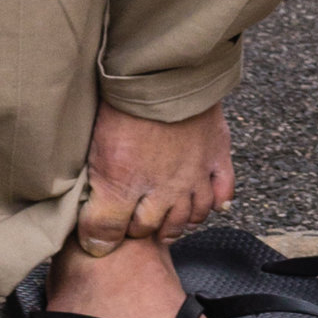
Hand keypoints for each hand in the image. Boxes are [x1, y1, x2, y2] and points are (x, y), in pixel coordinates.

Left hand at [74, 97, 234, 254]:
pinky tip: (209, 203)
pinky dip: (217, 202)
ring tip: (168, 218)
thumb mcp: (96, 158)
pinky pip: (223, 191)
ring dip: (178, 223)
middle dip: (143, 228)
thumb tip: (94, 245)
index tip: (101, 226)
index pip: (115, 234)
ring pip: (191, 217)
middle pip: (155, 228)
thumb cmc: (122, 109)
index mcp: (128, 191)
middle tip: (135, 220)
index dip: (106, 233)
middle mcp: (165, 192)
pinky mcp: (216, 154)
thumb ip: (97, 207)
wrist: (164, 72)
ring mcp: (194, 174)